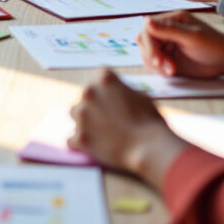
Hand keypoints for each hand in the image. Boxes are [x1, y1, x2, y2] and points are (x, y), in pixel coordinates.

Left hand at [69, 69, 187, 182]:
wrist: (149, 147)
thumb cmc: (150, 120)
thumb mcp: (140, 95)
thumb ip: (121, 91)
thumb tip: (115, 94)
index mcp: (104, 78)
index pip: (99, 77)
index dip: (107, 88)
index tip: (113, 97)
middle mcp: (88, 92)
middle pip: (85, 96)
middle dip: (94, 105)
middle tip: (109, 117)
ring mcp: (81, 115)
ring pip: (75, 115)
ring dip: (85, 121)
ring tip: (102, 132)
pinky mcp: (79, 137)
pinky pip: (73, 139)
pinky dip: (81, 142)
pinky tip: (95, 146)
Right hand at [139, 11, 223, 77]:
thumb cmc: (214, 45)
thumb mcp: (192, 36)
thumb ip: (169, 29)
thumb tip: (147, 20)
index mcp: (171, 20)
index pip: (148, 29)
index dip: (149, 45)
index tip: (157, 59)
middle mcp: (166, 31)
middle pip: (144, 42)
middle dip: (151, 56)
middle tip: (165, 67)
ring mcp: (166, 45)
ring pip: (146, 54)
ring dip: (155, 65)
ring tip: (172, 71)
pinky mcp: (168, 58)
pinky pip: (154, 64)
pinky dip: (158, 70)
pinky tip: (171, 72)